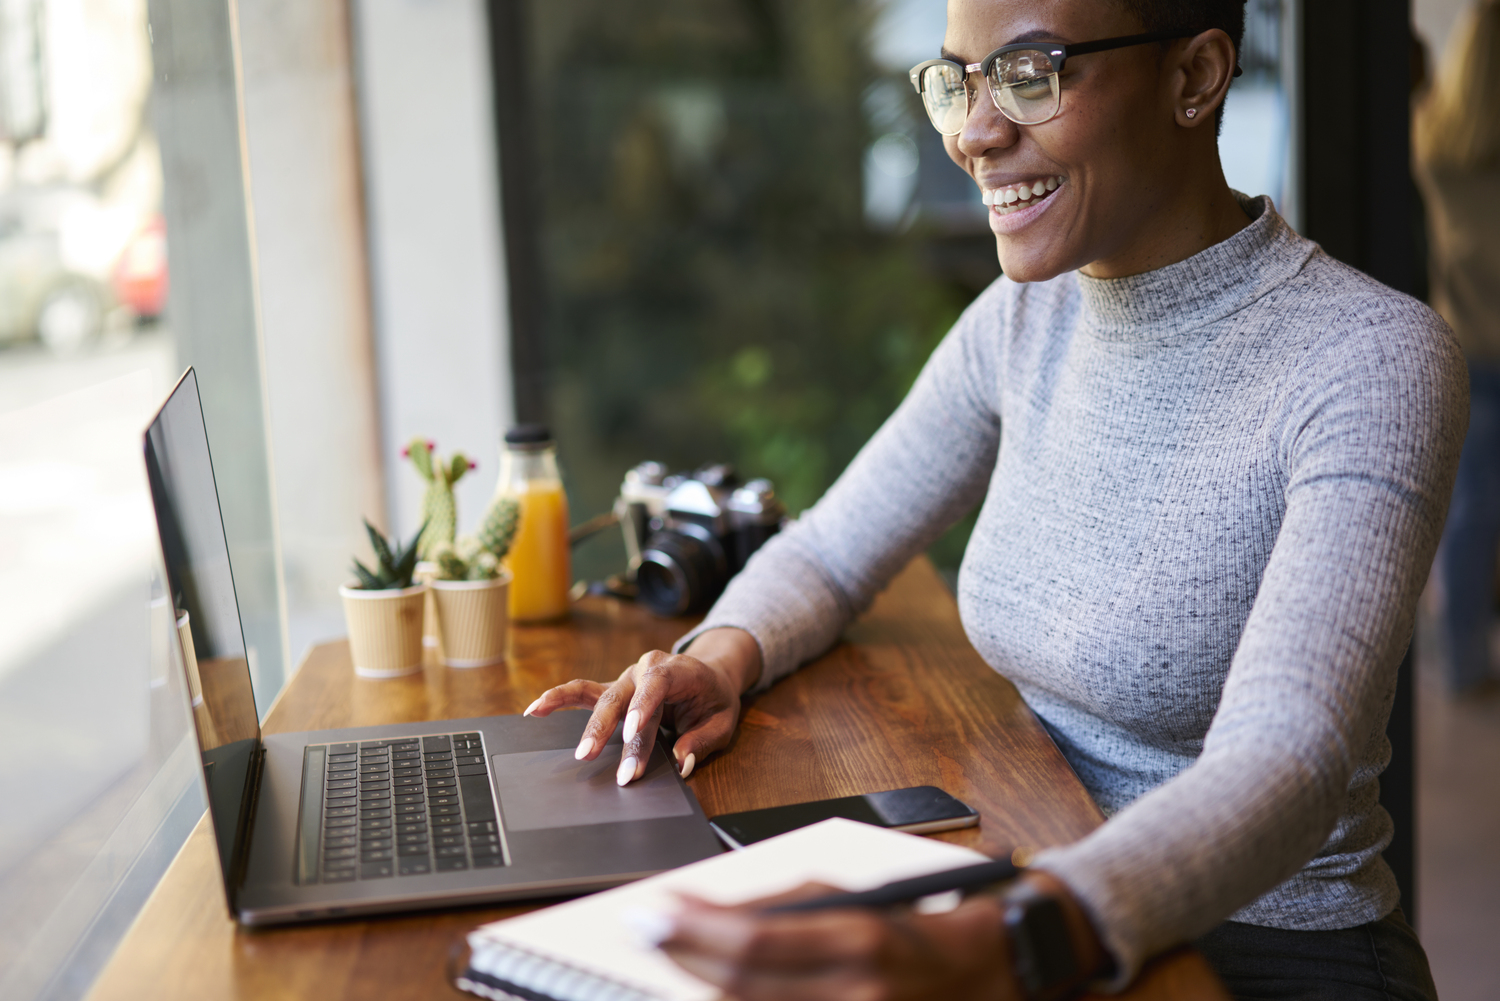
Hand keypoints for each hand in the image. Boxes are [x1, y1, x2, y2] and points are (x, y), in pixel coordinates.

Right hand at [523, 627, 762, 785]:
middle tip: (594, 757)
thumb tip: (682, 763)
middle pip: (623, 698)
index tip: (631, 733)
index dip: (642, 707)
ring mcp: (627, 678)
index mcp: (678, 669)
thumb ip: (702, 740)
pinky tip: (535, 711)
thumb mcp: (723, 721)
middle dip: (608, 730)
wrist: (709, 675)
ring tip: (576, 749)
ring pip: (601, 697)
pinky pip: (582, 692)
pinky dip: (558, 699)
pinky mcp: (614, 690)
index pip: (657, 683)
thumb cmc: (715, 698)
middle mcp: (647, 668)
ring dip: (587, 724)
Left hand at [657, 885, 1019, 1000]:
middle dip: (682, 957)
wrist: (992, 975)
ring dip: (699, 989)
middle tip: (641, 929)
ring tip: (668, 960)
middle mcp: (858, 996)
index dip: (693, 930)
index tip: (651, 911)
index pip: (754, 942)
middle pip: (741, 988)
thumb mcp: (856, 897)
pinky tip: (712, 992)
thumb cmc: (918, 927)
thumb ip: (784, 906)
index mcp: (862, 942)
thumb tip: (711, 914)